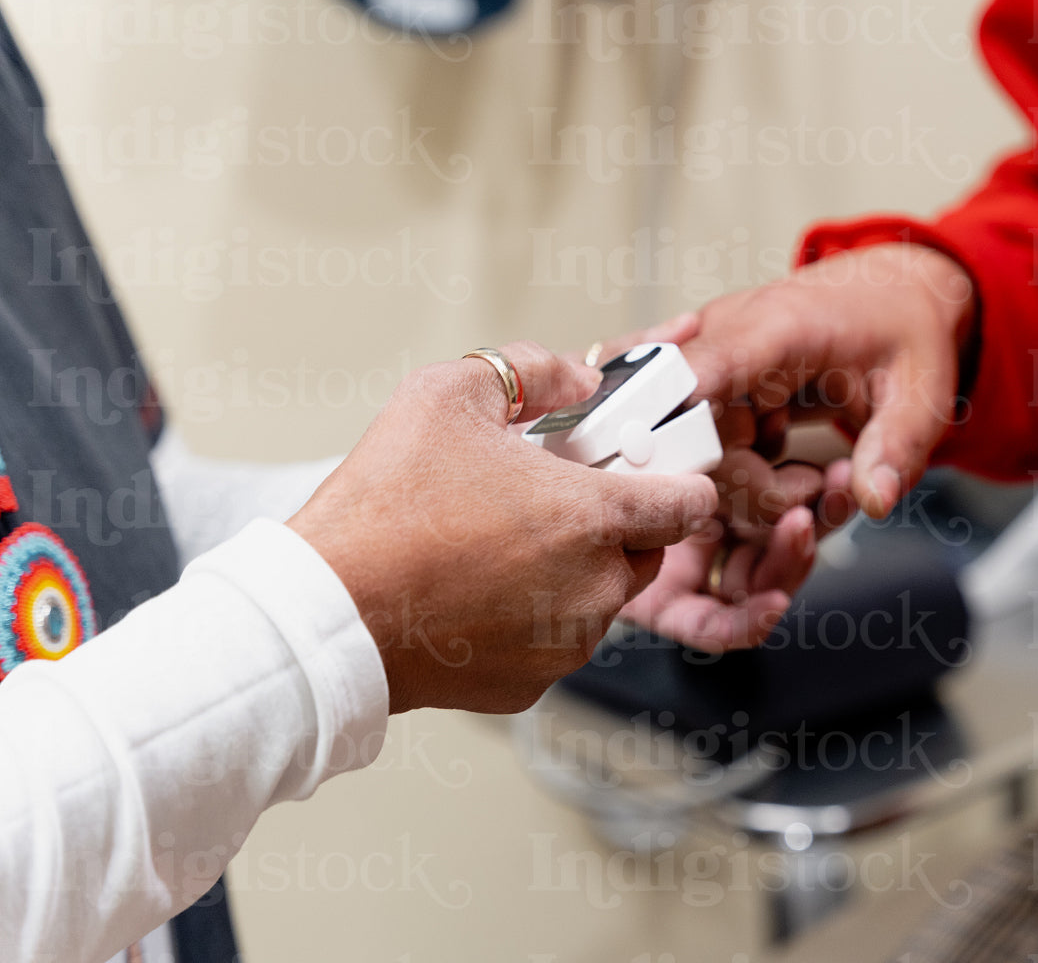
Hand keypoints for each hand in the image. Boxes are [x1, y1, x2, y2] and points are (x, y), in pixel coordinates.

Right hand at [287, 342, 717, 714]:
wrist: (327, 613)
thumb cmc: (383, 511)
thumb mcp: (449, 394)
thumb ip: (531, 371)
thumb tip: (575, 378)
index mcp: (593, 517)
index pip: (691, 501)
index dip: (675, 477)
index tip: (644, 468)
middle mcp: (594, 588)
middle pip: (646, 548)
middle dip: (614, 522)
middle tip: (549, 497)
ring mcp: (566, 643)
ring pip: (601, 597)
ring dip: (573, 570)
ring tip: (500, 542)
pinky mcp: (532, 684)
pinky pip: (556, 640)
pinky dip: (534, 616)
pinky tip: (480, 589)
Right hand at [686, 243, 974, 519]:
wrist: (894, 292)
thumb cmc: (904, 329)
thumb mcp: (920, 392)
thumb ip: (895, 447)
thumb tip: (873, 500)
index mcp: (774, 327)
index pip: (690, 380)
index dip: (683, 440)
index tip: (714, 493)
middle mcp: (725, 336)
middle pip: (691, 440)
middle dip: (749, 490)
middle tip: (815, 490)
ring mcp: (712, 358)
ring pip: (695, 451)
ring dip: (749, 485)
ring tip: (811, 477)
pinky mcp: (712, 380)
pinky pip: (705, 444)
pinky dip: (743, 469)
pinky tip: (784, 454)